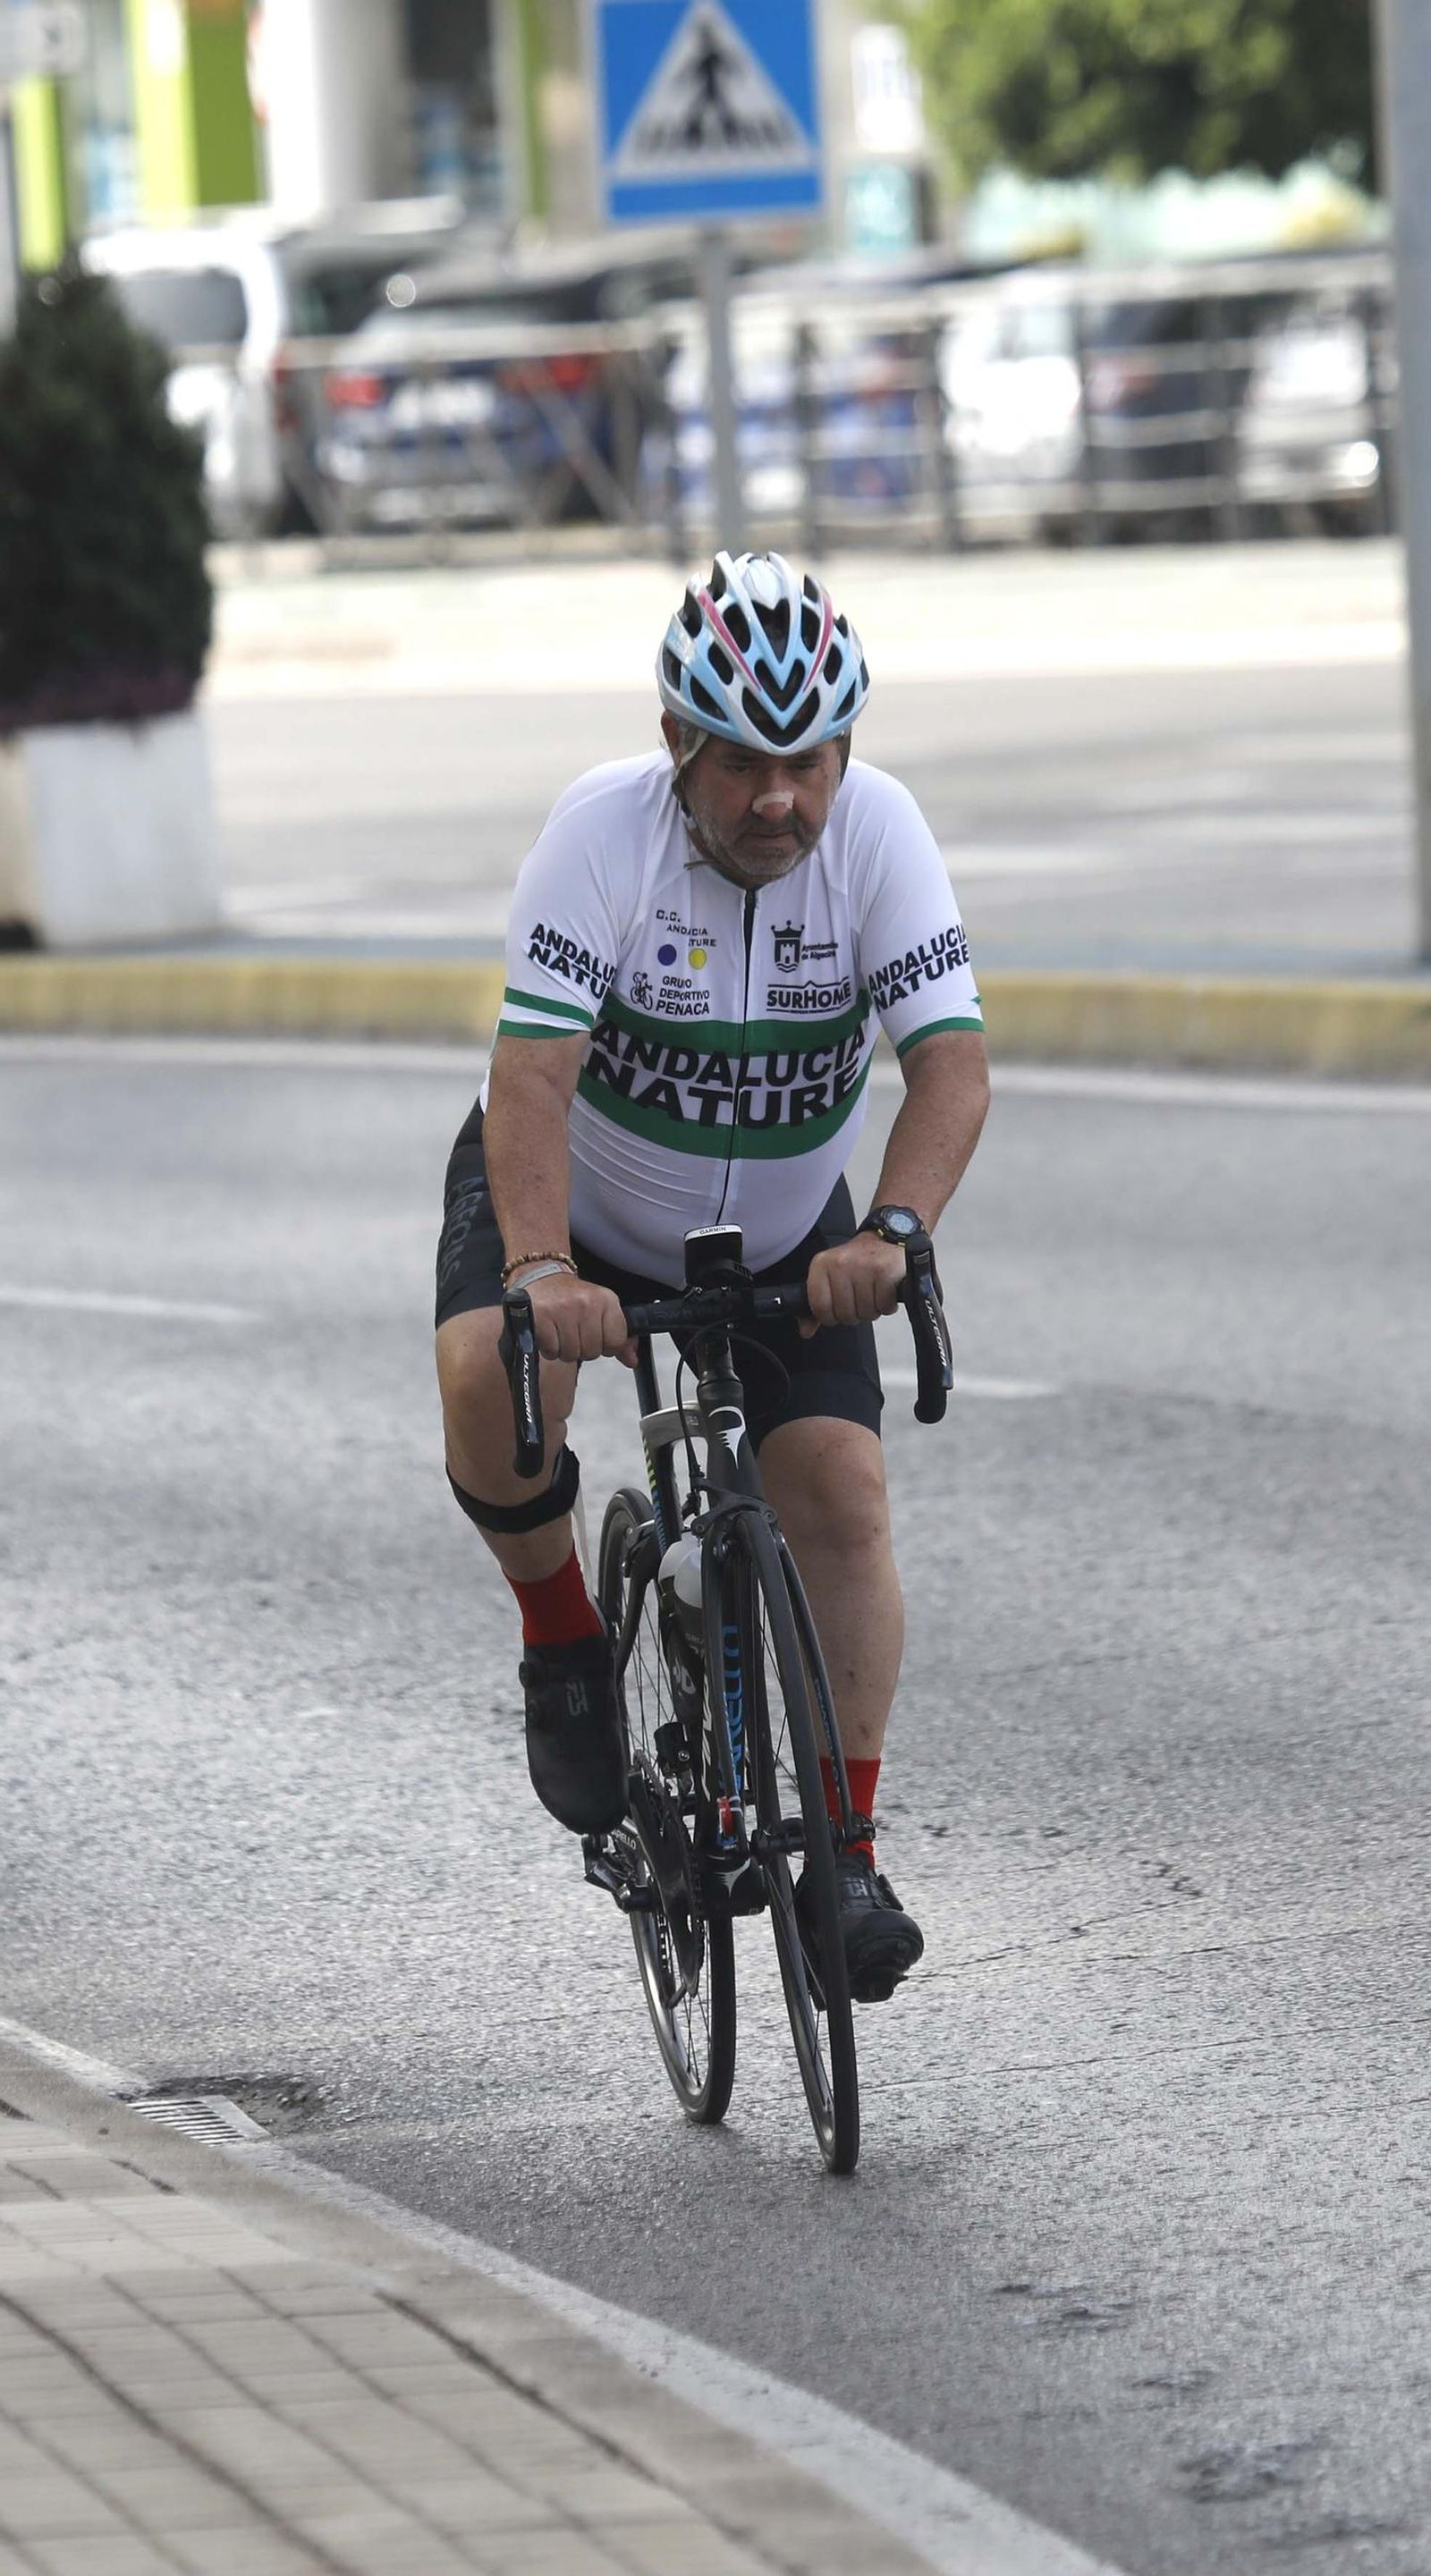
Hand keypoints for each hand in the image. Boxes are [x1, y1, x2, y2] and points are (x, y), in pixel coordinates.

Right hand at [519, 1271, 635, 1366]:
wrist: (542, 1277)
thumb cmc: (573, 1298)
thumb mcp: (602, 1310)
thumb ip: (619, 1338)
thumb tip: (632, 1361)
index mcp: (607, 1300)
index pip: (616, 1342)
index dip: (605, 1345)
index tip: (596, 1335)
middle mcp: (587, 1303)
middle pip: (593, 1352)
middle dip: (583, 1348)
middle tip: (574, 1332)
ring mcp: (564, 1310)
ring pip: (572, 1354)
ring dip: (565, 1350)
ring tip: (561, 1332)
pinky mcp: (542, 1318)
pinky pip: (552, 1351)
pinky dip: (550, 1349)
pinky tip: (550, 1333)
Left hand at [799, 1237, 905, 1336]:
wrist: (883, 1241)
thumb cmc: (857, 1262)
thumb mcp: (830, 1278)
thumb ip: (818, 1305)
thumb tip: (806, 1330)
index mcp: (821, 1264)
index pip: (819, 1307)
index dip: (830, 1317)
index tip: (837, 1311)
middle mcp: (841, 1263)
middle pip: (844, 1314)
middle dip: (854, 1314)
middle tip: (860, 1299)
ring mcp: (863, 1266)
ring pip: (865, 1312)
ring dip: (871, 1310)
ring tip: (872, 1294)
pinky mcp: (885, 1271)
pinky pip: (884, 1306)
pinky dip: (887, 1306)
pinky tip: (884, 1293)